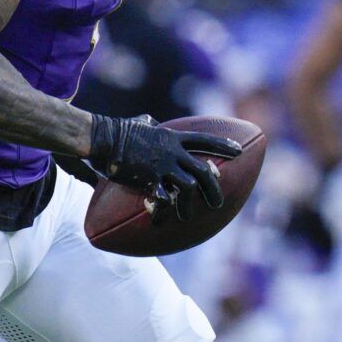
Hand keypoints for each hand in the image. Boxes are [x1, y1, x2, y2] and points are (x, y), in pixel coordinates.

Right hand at [88, 114, 239, 221]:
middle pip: (204, 170)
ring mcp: (162, 166)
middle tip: (218, 202)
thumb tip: (150, 120)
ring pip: (189, 187)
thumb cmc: (116, 129)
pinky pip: (164, 199)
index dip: (223, 145)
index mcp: (172, 137)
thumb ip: (148, 123)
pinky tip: (160, 221)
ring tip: (188, 216)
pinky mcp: (149, 179)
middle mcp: (172, 151)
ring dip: (190, 204)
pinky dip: (164, 211)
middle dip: (214, 188)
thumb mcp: (138, 122)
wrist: (103, 138)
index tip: (239, 151)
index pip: (204, 140)